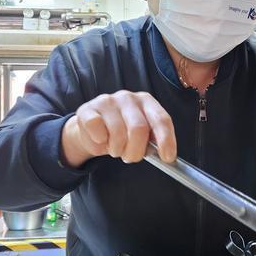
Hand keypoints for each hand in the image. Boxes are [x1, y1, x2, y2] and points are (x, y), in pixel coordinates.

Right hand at [61, 91, 176, 167]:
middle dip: (136, 151)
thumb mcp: (141, 135)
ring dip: (117, 150)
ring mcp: (107, 101)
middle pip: (139, 129)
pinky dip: (100, 144)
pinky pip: (98, 133)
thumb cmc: (121, 133)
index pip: (161, 119)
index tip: (167, 158)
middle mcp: (128, 97)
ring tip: (115, 148)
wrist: (92, 130)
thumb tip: (166, 156)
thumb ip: (153, 140)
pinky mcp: (88, 110)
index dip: (166, 140)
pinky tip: (100, 139)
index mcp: (146, 101)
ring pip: (118, 134)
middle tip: (130, 157)